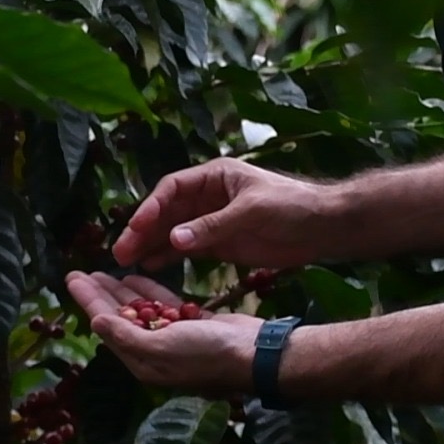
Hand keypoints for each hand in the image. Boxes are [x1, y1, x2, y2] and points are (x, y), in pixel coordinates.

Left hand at [65, 271, 260, 394]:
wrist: (254, 355)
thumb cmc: (206, 354)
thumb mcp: (161, 348)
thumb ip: (126, 336)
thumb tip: (95, 322)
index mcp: (143, 360)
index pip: (107, 325)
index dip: (89, 301)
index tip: (71, 279)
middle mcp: (155, 350)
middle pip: (120, 317)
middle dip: (100, 295)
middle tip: (80, 272)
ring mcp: (175, 336)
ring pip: (140, 310)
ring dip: (121, 291)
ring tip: (102, 272)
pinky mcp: (193, 323)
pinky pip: (164, 305)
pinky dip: (149, 291)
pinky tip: (135, 277)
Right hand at [114, 158, 330, 270]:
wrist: (323, 227)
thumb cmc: (291, 207)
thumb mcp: (252, 212)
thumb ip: (214, 226)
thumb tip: (174, 238)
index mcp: (213, 177)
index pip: (172, 189)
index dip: (151, 207)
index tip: (136, 227)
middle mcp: (207, 197)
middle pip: (166, 212)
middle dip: (143, 230)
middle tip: (121, 252)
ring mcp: (211, 221)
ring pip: (172, 231)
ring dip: (150, 245)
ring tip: (128, 263)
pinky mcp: (219, 243)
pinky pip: (187, 248)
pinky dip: (169, 257)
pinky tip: (151, 267)